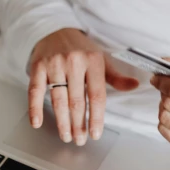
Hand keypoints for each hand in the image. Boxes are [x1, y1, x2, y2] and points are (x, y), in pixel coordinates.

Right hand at [28, 28, 139, 145]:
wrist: (55, 29)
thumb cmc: (81, 48)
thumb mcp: (101, 59)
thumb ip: (116, 76)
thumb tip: (134, 85)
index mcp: (93, 61)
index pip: (97, 95)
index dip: (96, 117)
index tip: (95, 133)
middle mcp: (74, 62)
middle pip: (77, 100)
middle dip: (78, 124)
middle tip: (80, 140)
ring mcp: (54, 64)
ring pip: (58, 99)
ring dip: (62, 121)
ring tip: (66, 136)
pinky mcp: (38, 67)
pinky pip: (35, 91)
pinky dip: (35, 108)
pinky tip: (37, 123)